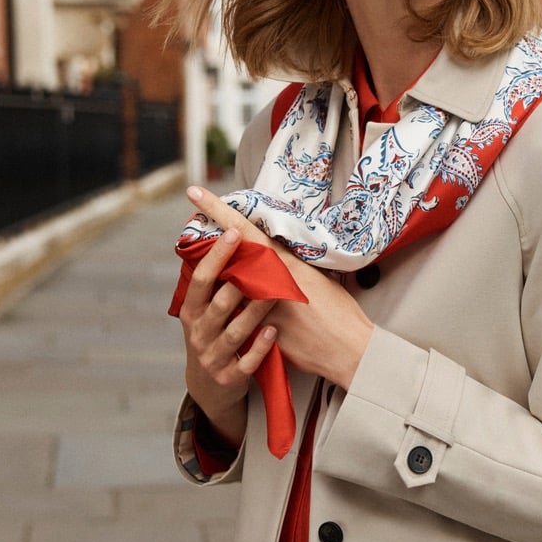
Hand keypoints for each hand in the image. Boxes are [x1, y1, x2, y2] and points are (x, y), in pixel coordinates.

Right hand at [176, 226, 277, 445]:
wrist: (208, 388)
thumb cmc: (211, 336)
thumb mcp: (202, 312)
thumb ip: (213, 284)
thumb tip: (227, 236)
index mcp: (192, 311)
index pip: (201, 279)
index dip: (216, 255)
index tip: (233, 231)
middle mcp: (199, 333)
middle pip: (219, 304)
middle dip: (238, 281)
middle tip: (262, 257)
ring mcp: (213, 357)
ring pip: (235, 332)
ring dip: (255, 311)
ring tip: (275, 293)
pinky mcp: (230, 378)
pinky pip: (247, 362)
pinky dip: (260, 348)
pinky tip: (273, 332)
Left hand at [187, 186, 373, 389]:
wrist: (347, 349)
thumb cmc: (340, 311)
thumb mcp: (316, 276)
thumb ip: (289, 264)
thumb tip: (273, 255)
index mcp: (282, 261)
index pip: (242, 230)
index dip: (217, 209)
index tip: (195, 193)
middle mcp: (266, 280)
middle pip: (228, 258)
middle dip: (218, 249)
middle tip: (205, 232)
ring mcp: (259, 307)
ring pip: (230, 286)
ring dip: (227, 284)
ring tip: (236, 282)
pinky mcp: (258, 331)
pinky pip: (238, 316)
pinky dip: (238, 311)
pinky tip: (242, 314)